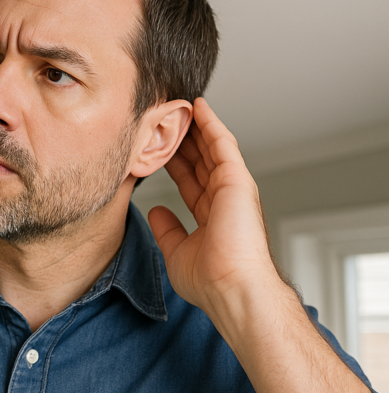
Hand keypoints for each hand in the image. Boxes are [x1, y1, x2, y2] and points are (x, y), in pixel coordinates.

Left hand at [147, 97, 277, 313]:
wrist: (232, 289)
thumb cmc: (211, 281)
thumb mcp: (177, 251)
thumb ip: (167, 229)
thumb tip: (155, 211)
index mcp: (212, 216)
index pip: (189, 180)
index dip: (174, 161)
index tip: (157, 145)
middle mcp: (224, 199)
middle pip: (199, 160)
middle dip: (183, 138)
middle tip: (165, 116)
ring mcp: (232, 188)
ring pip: (210, 148)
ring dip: (195, 125)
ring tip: (177, 103)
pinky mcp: (237, 180)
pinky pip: (222, 144)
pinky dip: (211, 124)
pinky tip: (198, 106)